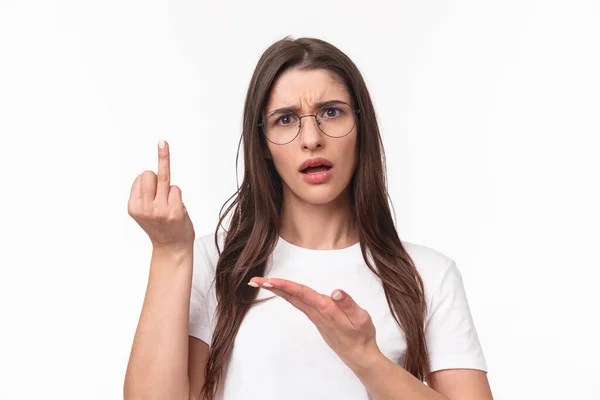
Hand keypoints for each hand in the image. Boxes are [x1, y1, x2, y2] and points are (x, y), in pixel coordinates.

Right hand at [128, 139, 194, 249]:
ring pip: (163, 177)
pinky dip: (177, 195)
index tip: (151, 194)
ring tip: (169, 203)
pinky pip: (176, 189)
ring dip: (168, 187)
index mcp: (133, 206)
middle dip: (156, 177)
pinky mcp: (175, 211)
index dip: (148, 182)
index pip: (140, 177)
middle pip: (148, 173)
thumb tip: (150, 171)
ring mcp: (160, 209)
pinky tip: (176, 209)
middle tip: (160, 195)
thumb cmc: (159, 224)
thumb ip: (143, 192)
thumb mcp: (143, 209)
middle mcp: (144, 208)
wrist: (172, 247)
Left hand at [248, 277, 381, 371]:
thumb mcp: (361, 318)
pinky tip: (281, 291)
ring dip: (277, 290)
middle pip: (291, 296)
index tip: (269, 281)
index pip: (302, 293)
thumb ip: (348, 304)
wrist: (359, 355)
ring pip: (293, 299)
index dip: (285, 285)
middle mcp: (316, 312)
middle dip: (272, 287)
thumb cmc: (361, 335)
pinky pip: (299, 303)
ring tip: (263, 283)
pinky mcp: (317, 318)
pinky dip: (288, 294)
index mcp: (325, 309)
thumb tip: (335, 292)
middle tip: (254, 280)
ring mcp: (315, 316)